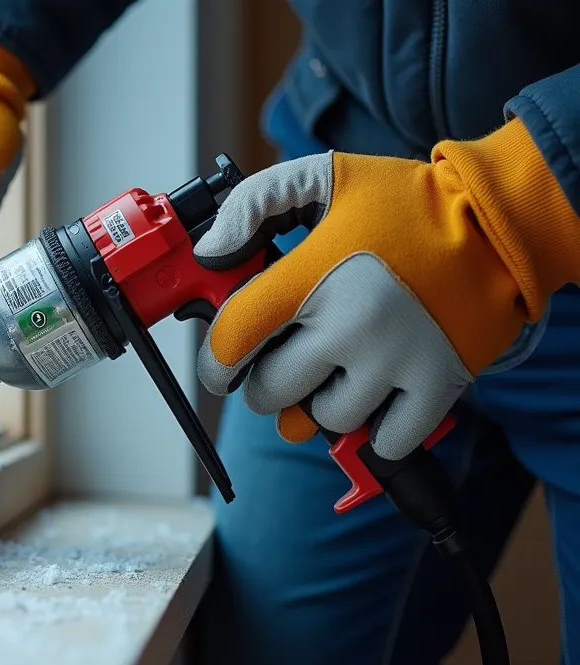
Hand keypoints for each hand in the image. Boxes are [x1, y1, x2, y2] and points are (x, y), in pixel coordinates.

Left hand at [193, 118, 578, 459]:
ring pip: (324, 418)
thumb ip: (254, 204)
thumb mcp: (324, 177)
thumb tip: (209, 252)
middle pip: (272, 391)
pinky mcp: (437, 386)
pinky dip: (373, 432)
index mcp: (313, 277)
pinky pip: (385, 441)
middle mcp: (350, 326)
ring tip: (333, 373)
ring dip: (319, 404)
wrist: (500, 219)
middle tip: (281, 364)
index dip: (215, 362)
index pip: (233, 340)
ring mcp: (395, 362)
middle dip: (265, 383)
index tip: (221, 368)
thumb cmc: (407, 200)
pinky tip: (372, 399)